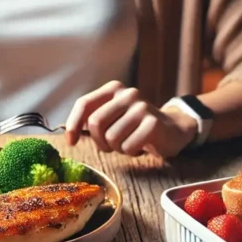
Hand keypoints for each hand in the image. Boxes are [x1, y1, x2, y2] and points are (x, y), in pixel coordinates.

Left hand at [64, 81, 197, 157]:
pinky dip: (131, 152)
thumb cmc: (135, 126)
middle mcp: (127, 94)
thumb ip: (93, 120)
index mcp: (113, 89)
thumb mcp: (113, 117)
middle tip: (111, 146)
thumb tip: (69, 135)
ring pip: (112, 138)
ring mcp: (141, 107)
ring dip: (118, 148)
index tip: (71, 141)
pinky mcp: (153, 123)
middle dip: (100, 141)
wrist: (172, 129)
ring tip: (129, 143)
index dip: (73, 124)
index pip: (84, 104)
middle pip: (96, 123)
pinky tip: (141, 145)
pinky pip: (128, 146)